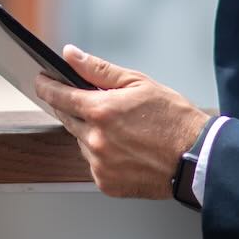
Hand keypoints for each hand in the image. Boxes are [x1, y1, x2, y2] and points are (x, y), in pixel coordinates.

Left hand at [33, 46, 209, 199]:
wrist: (197, 158)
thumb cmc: (174, 119)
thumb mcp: (138, 83)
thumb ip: (98, 70)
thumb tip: (71, 55)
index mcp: (100, 111)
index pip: (58, 95)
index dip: (46, 86)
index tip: (41, 80)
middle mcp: (95, 139)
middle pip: (67, 119)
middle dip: (73, 108)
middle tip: (94, 104)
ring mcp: (99, 164)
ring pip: (81, 142)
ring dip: (90, 133)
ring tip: (122, 130)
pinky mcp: (106, 183)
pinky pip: (93, 164)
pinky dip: (102, 155)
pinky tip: (125, 149)